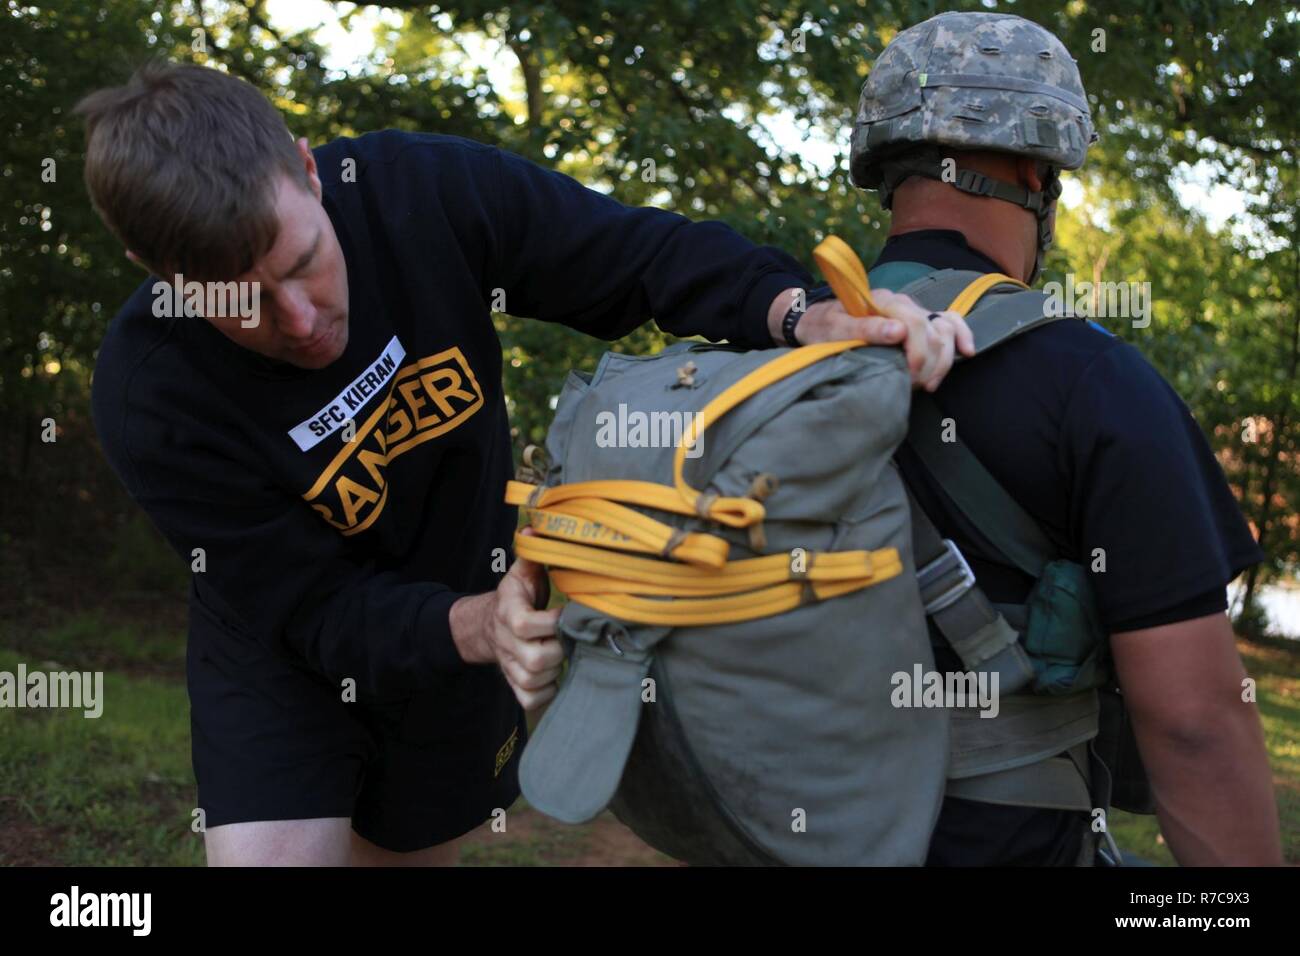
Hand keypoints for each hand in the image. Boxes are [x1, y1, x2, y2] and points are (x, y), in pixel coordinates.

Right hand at [450, 532, 563, 710]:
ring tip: (564, 654)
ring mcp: (509, 666)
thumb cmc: (515, 597)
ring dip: (556, 671)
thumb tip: (537, 526)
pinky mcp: (513, 684)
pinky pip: (530, 700)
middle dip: (561, 650)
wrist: (488, 626)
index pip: (527, 624)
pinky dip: (546, 693)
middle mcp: (507, 643)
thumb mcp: (521, 574)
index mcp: (509, 613)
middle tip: (571, 639)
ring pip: (535, 681)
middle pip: (538, 658)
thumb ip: (532, 553)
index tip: (568, 613)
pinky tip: (555, 676)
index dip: (553, 623)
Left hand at [768, 288, 975, 391]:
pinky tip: (967, 352)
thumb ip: (865, 328)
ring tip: (928, 383)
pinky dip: (960, 335)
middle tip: (913, 386)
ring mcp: (913, 312)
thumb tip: (898, 332)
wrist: (817, 322)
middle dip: (929, 362)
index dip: (918, 354)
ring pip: (945, 329)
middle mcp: (903, 304)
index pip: (915, 324)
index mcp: (884, 301)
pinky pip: (948, 323)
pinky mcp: (917, 323)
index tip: (910, 377)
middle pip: (933, 330)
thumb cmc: (823, 327)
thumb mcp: (834, 329)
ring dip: (943, 358)